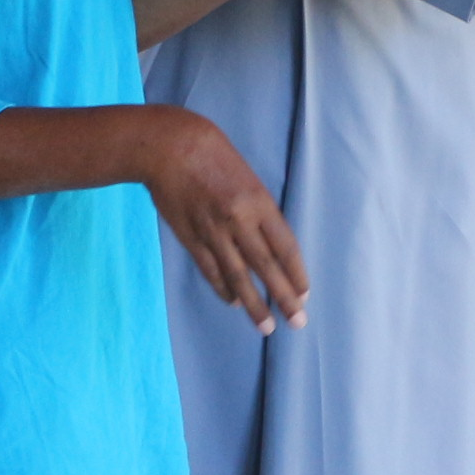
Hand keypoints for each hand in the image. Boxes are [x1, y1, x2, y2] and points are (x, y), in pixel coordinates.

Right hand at [143, 110, 309, 332]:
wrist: (168, 146)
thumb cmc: (213, 154)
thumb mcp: (248, 177)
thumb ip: (259, 210)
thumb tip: (269, 244)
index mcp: (259, 202)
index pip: (285, 247)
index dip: (296, 273)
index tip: (305, 294)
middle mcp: (238, 220)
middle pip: (266, 267)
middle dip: (283, 298)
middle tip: (298, 322)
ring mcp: (212, 231)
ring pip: (238, 276)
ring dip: (253, 305)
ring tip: (267, 327)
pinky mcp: (190, 237)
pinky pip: (210, 270)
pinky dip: (223, 289)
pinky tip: (233, 302)